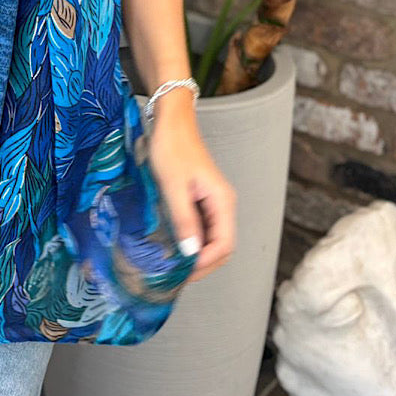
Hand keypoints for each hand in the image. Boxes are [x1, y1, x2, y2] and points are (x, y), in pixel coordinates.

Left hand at [146, 96, 236, 283]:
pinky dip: (190, 239)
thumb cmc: (171, 147)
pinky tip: (173, 243)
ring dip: (195, 253)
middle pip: (220, 246)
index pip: (224, 246)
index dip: (205, 264)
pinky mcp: (201, 197)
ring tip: (173, 264)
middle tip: (177, 276)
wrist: (170, 119)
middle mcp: (223, 204)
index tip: (182, 274)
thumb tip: (192, 254)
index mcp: (222, 201)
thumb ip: (183, 220)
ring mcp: (212, 201)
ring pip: (210, 237)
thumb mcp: (173, 186)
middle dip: (202, 264)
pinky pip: (201, 226)